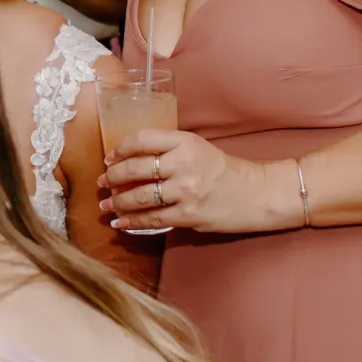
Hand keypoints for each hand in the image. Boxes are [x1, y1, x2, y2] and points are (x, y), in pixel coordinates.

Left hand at [99, 129, 296, 233]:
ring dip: (117, 202)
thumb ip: (169, 151)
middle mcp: (184, 163)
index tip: (109, 157)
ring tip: (106, 204)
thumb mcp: (198, 149)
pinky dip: (133, 221)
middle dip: (112, 177)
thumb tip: (131, 162)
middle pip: (135, 168)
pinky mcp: (190, 215)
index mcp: (186, 141)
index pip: (142, 139)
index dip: (120, 148)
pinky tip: (121, 222)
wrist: (259, 194)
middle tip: (102, 182)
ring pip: (140, 196)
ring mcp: (187, 190)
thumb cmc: (226, 171)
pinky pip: (153, 219)